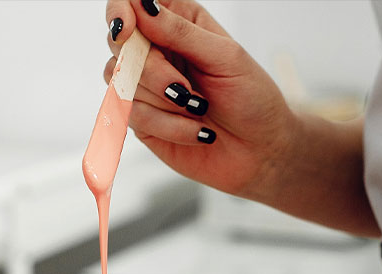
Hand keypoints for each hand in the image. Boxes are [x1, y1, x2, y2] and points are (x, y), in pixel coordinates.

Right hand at [103, 0, 298, 202]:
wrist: (260, 150)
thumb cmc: (252, 98)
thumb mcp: (225, 57)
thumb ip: (181, 32)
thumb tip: (141, 7)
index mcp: (177, 22)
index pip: (131, 4)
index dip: (120, 12)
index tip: (126, 31)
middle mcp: (157, 51)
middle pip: (120, 46)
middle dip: (152, 71)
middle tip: (185, 90)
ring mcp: (147, 88)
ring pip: (123, 83)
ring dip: (165, 102)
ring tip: (200, 110)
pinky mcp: (145, 122)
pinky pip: (134, 117)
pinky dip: (169, 126)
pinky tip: (197, 131)